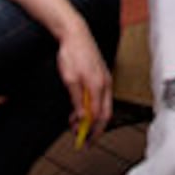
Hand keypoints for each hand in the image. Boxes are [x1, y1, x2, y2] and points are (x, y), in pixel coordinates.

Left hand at [58, 24, 113, 146]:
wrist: (76, 33)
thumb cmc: (72, 53)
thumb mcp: (69, 79)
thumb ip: (77, 100)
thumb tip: (82, 117)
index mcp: (98, 85)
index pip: (97, 115)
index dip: (91, 130)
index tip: (83, 140)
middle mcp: (105, 84)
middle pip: (105, 113)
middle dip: (96, 129)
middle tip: (84, 140)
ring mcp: (104, 79)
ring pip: (103, 105)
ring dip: (92, 118)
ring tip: (76, 124)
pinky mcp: (101, 76)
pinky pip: (101, 97)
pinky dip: (93, 107)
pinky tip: (80, 109)